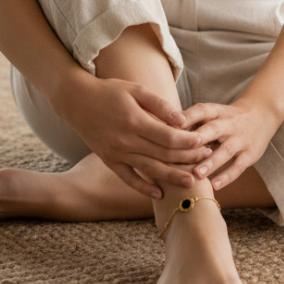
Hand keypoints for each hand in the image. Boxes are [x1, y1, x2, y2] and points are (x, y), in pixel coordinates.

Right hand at [63, 73, 211, 197]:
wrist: (77, 101)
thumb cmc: (110, 91)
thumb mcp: (136, 90)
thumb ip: (159, 105)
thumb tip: (182, 120)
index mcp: (134, 120)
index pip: (167, 136)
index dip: (187, 141)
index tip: (203, 141)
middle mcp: (125, 140)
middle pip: (162, 154)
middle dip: (186, 158)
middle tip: (206, 159)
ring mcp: (116, 153)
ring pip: (149, 169)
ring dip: (171, 176)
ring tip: (191, 182)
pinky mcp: (109, 161)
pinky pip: (128, 178)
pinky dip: (143, 187)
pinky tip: (159, 193)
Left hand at [178, 98, 281, 191]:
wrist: (262, 114)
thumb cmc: (226, 117)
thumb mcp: (212, 113)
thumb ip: (190, 121)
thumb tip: (159, 128)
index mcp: (216, 111)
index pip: (201, 110)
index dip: (186, 117)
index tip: (170, 126)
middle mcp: (229, 123)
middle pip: (213, 129)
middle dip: (198, 139)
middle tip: (182, 150)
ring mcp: (241, 139)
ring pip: (226, 150)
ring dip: (211, 162)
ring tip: (197, 175)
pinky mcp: (250, 154)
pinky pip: (238, 166)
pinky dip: (227, 176)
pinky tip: (215, 185)